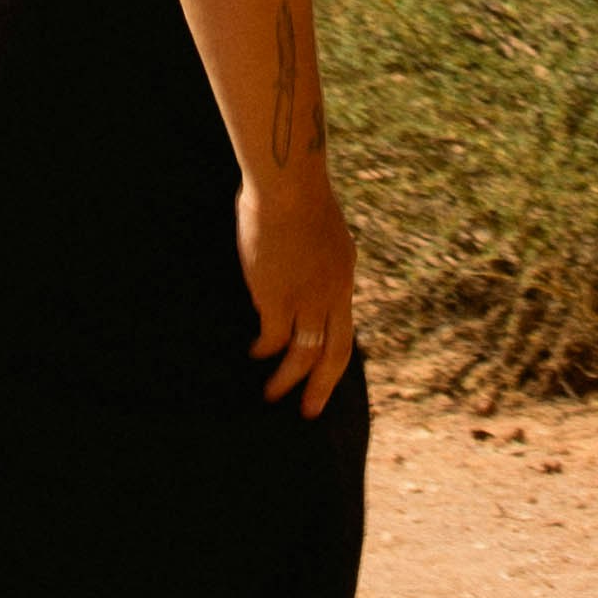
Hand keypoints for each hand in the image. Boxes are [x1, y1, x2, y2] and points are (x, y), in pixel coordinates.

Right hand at [241, 157, 356, 413]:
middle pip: (333, 354)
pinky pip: (273, 338)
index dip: (333, 356)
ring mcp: (306, 298)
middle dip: (321, 387)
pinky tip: (253, 355)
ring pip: (304, 355)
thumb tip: (303, 262)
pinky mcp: (277, 297)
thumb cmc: (296, 193)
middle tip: (308, 412)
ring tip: (271, 395)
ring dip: (287, 379)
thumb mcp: (322, 230)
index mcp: (344, 276)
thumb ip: (316, 255)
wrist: (288, 185)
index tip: (322, 377)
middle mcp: (332, 294)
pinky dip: (264, 351)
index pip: (343, 328)